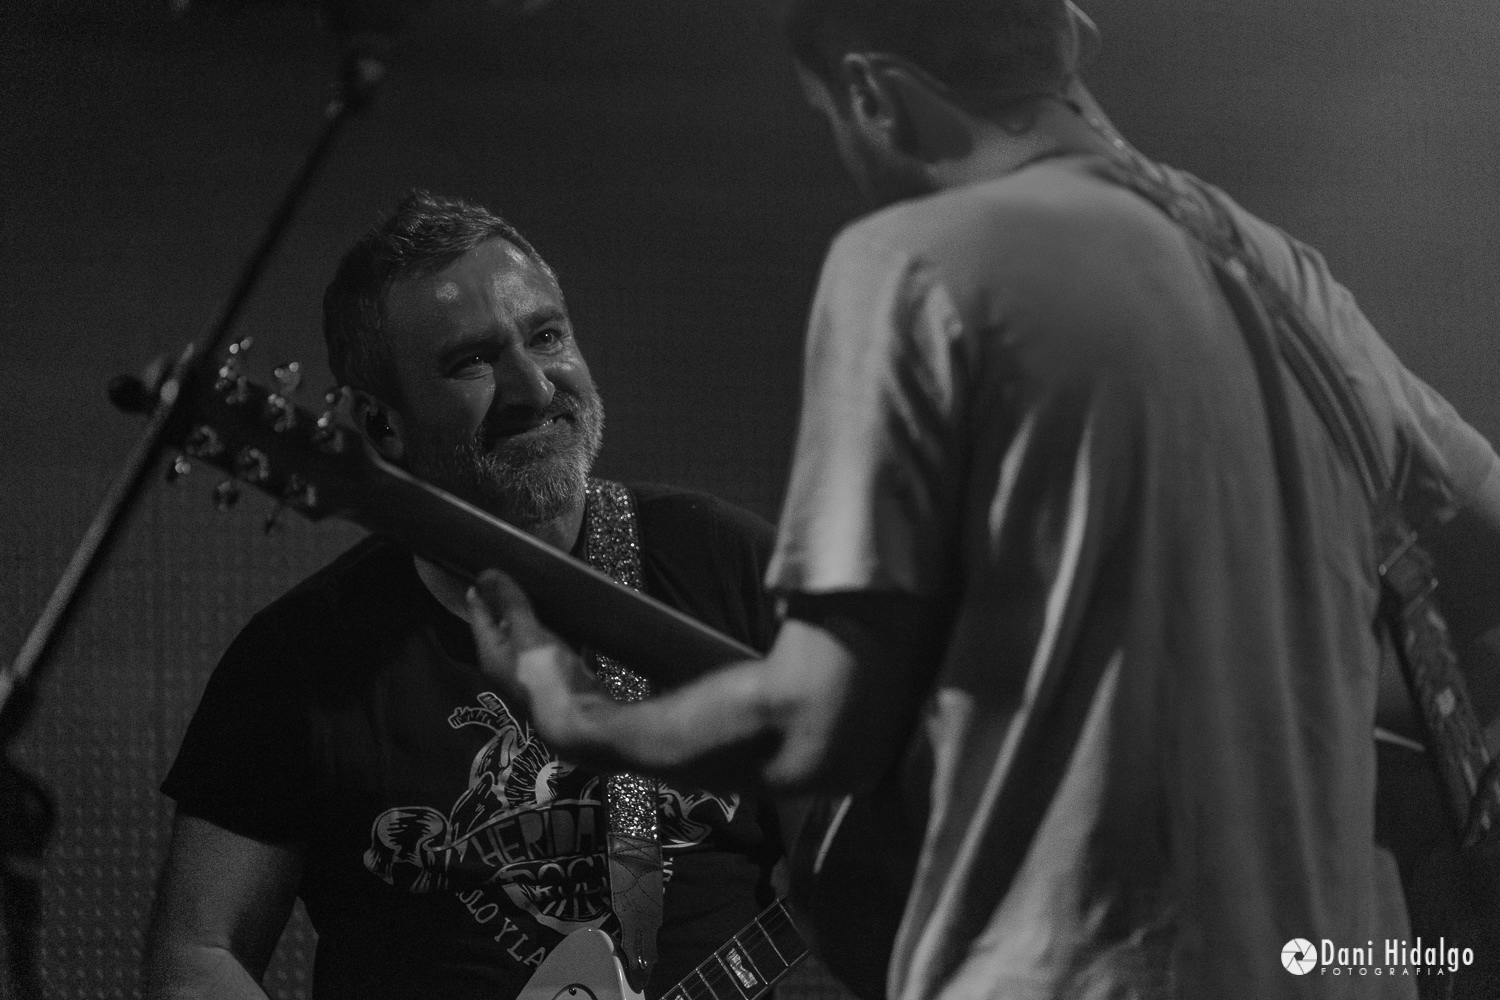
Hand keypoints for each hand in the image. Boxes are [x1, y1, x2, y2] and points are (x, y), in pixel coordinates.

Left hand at [464, 570, 598, 741]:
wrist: (582, 719)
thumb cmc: (546, 675)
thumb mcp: (527, 633)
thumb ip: (510, 604)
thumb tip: (486, 573)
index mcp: (492, 655)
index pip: (479, 618)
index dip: (480, 594)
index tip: (480, 569)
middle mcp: (510, 665)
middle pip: (506, 627)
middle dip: (511, 602)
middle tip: (518, 570)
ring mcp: (537, 672)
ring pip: (535, 636)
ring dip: (540, 615)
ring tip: (547, 586)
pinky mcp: (562, 676)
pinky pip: (561, 647)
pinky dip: (565, 632)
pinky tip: (576, 615)